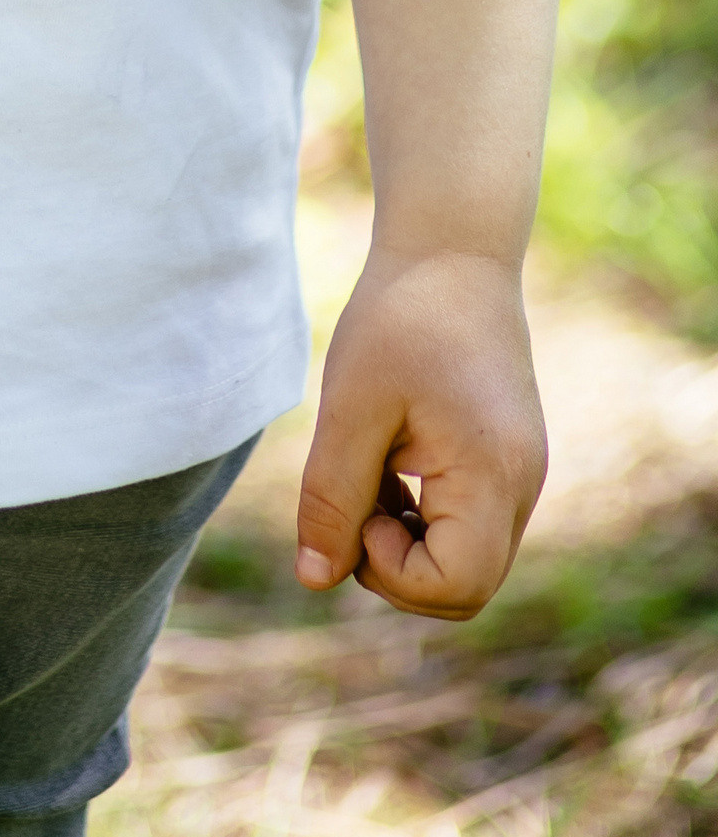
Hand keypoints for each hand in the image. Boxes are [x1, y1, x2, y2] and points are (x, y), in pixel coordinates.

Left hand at [295, 245, 547, 617]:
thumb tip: (314, 579)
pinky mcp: (510, 464)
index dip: (391, 570)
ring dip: (406, 541)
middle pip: (464, 588)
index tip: (358, 503)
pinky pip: (470, 525)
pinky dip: (423, 516)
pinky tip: (390, 463)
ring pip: (466, 560)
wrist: (454, 248)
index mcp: (493, 477)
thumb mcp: (350, 407)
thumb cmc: (399, 318)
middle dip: (396, 566)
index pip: (455, 587)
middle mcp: (523, 488)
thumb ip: (331, 498)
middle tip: (355, 494)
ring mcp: (523, 478)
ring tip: (370, 469)